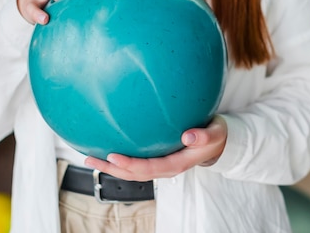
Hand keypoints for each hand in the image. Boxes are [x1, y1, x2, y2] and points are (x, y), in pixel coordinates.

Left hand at [84, 116, 227, 180]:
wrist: (219, 141)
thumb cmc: (215, 136)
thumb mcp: (214, 134)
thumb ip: (203, 136)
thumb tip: (187, 134)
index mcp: (176, 164)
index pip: (148, 169)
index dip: (130, 165)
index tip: (113, 156)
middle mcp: (165, 167)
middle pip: (133, 174)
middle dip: (111, 168)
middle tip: (91, 157)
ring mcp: (160, 164)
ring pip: (132, 170)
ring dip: (110, 166)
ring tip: (90, 156)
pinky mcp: (158, 158)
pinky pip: (136, 161)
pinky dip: (121, 158)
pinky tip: (108, 148)